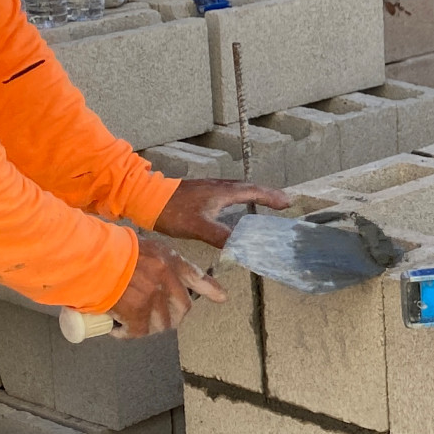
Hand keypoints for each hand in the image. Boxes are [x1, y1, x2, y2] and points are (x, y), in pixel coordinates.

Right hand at [109, 238, 225, 337]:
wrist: (94, 257)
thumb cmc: (112, 248)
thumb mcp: (143, 246)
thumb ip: (156, 261)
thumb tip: (150, 275)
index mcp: (170, 261)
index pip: (196, 277)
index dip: (210, 289)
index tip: (222, 298)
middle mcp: (167, 280)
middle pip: (182, 308)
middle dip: (174, 317)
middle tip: (158, 319)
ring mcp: (154, 298)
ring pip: (162, 323)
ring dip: (150, 327)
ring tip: (135, 325)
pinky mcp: (138, 313)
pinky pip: (138, 331)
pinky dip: (127, 333)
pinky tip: (117, 329)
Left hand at [154, 178, 287, 249]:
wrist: (146, 198)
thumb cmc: (173, 211)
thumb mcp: (198, 227)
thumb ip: (221, 236)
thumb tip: (241, 247)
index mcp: (223, 192)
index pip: (254, 191)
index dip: (271, 197)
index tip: (288, 202)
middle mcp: (219, 187)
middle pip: (249, 187)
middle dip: (266, 194)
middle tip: (281, 202)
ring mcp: (209, 188)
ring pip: (238, 189)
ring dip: (253, 194)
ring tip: (264, 202)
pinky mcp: (200, 193)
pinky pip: (227, 193)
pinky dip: (239, 198)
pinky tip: (233, 207)